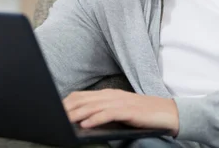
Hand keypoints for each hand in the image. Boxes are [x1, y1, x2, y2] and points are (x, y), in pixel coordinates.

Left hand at [63, 89, 179, 135]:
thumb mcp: (119, 110)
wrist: (166, 112)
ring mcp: (120, 102)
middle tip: (53, 116)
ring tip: (64, 121)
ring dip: (77, 114)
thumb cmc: (141, 114)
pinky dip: (95, 119)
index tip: (53, 110)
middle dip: (67, 109)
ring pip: (93, 106)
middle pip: (84, 100)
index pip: (81, 95)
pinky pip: (108, 114)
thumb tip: (82, 119)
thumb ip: (102, 111)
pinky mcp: (129, 111)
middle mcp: (112, 95)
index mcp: (108, 94)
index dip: (66, 102)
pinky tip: (86, 124)